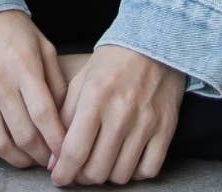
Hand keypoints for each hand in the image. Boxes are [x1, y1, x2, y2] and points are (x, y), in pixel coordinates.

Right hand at [0, 9, 67, 167]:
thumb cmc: (12, 28)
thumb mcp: (43, 45)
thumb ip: (56, 80)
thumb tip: (63, 116)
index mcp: (25, 67)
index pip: (44, 115)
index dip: (56, 140)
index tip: (64, 153)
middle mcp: (0, 82)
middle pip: (23, 134)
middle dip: (40, 155)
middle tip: (48, 160)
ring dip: (16, 158)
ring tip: (27, 158)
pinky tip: (2, 145)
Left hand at [49, 44, 184, 185]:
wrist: (153, 43)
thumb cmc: (112, 62)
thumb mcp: (81, 81)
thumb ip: (65, 118)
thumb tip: (55, 159)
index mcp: (95, 96)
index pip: (74, 151)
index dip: (63, 173)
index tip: (60, 178)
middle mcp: (121, 112)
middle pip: (97, 170)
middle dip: (83, 177)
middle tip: (80, 169)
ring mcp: (146, 122)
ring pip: (121, 175)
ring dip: (108, 175)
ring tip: (102, 161)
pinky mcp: (166, 129)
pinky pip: (148, 170)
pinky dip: (135, 172)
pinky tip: (126, 158)